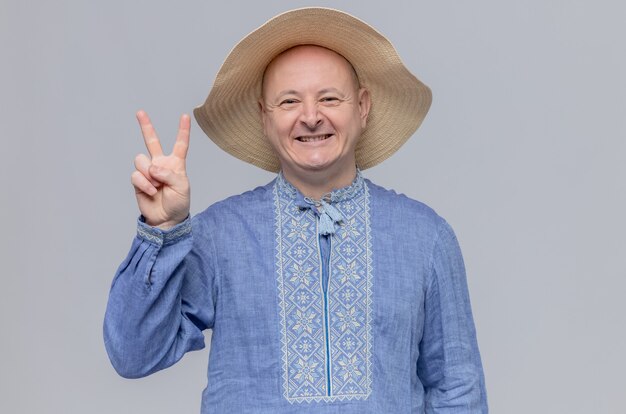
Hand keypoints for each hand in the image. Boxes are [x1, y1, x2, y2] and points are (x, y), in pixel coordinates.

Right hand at [131, 110, 190, 228]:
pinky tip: (151, 191)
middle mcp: (161, 164)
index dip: (183, 131)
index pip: (180, 144)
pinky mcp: (138, 180)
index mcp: (176, 164)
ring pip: (141, 160)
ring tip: (156, 186)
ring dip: (149, 174)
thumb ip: (169, 174)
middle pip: (152, 141)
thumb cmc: (178, 203)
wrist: (166, 219)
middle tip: (140, 112)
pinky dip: (144, 183)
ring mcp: (148, 171)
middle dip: (145, 126)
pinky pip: (136, 174)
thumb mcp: (182, 187)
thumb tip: (152, 167)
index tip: (185, 116)